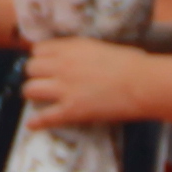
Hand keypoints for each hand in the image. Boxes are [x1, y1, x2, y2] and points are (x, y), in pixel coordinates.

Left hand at [20, 36, 143, 130]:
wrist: (142, 83)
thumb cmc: (131, 63)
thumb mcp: (100, 47)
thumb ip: (81, 52)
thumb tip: (76, 58)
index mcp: (71, 47)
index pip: (39, 49)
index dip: (40, 58)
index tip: (44, 65)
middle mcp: (63, 65)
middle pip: (30, 68)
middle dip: (35, 75)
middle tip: (43, 82)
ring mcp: (65, 88)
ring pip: (30, 89)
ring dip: (33, 94)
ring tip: (40, 99)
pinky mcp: (71, 110)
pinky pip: (44, 117)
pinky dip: (36, 122)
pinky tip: (32, 125)